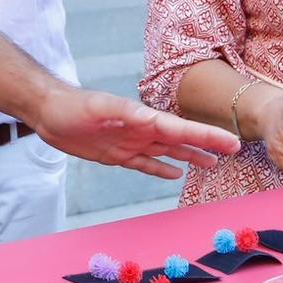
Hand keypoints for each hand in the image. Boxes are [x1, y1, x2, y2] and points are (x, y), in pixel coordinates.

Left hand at [33, 87, 238, 179]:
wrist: (48, 112)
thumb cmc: (72, 107)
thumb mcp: (100, 108)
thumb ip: (126, 113)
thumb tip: (151, 118)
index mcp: (143, 119)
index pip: (182, 129)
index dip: (207, 136)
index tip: (232, 142)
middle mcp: (142, 131)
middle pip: (182, 140)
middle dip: (207, 144)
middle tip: (234, 151)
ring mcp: (131, 143)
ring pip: (168, 152)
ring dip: (190, 156)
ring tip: (212, 163)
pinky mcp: (116, 155)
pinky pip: (145, 164)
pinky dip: (161, 168)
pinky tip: (174, 174)